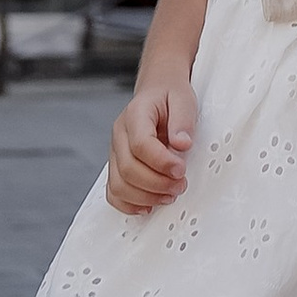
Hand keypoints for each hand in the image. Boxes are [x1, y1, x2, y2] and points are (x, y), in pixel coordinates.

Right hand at [105, 68, 194, 212]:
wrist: (157, 92)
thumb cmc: (169, 96)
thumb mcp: (183, 98)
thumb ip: (183, 120)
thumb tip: (182, 143)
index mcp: (135, 114)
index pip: (141, 144)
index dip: (161, 162)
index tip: (181, 169)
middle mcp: (120, 134)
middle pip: (128, 169)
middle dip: (157, 184)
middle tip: (180, 184)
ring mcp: (115, 152)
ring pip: (119, 185)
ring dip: (146, 197)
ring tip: (169, 195)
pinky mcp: (116, 167)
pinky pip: (114, 193)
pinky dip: (130, 205)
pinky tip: (149, 204)